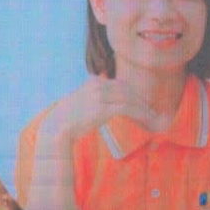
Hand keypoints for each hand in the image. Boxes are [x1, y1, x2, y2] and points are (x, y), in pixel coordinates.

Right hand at [51, 75, 168, 139]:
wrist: (57, 128)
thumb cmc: (67, 119)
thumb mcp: (81, 101)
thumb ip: (94, 96)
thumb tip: (106, 102)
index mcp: (93, 81)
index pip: (119, 84)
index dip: (133, 94)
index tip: (142, 102)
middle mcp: (98, 85)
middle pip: (126, 90)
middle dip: (140, 100)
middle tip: (151, 109)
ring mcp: (101, 95)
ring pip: (130, 99)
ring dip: (143, 108)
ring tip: (152, 116)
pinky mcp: (104, 108)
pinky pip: (128, 109)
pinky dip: (140, 114)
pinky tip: (147, 120)